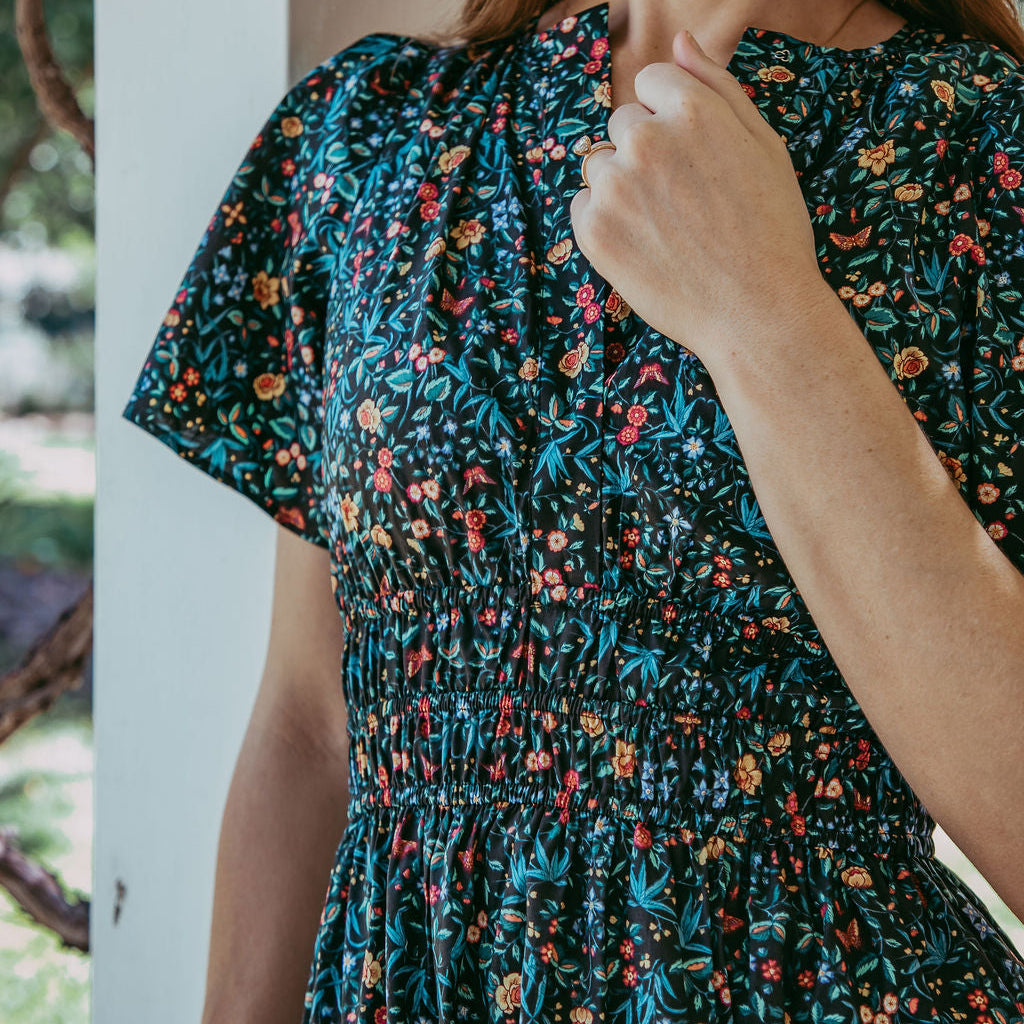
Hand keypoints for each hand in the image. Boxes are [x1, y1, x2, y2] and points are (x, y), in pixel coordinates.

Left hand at [569, 29, 831, 364]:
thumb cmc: (771, 229)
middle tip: (686, 203)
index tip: (694, 161)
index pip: (650, 84)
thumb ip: (716, 86)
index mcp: (691, 109)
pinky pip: (583, 206)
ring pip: (600, 166)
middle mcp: (646, 140)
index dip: (672, 122)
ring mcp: (615, 187)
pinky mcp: (594, 231)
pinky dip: (604, 224)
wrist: (757, 313)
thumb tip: (677, 39)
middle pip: (622, 126)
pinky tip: (644, 247)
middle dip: (646, 155)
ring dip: (622, 188)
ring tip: (666, 228)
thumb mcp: (762, 145)